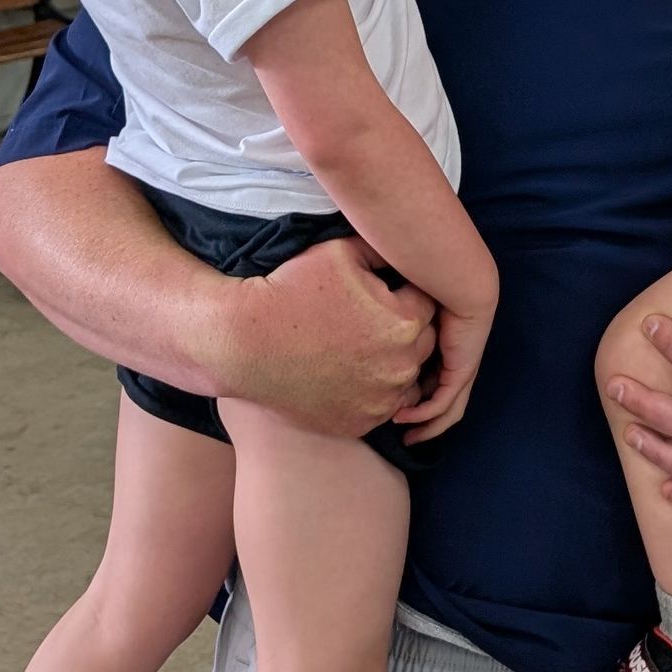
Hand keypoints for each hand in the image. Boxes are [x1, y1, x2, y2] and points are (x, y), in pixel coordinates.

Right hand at [227, 235, 436, 438]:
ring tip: (363, 345)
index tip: (382, 293)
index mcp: (403, 323)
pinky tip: (350, 371)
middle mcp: (400, 366)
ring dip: (396, 362)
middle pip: (424, 342)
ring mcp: (379, 400)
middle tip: (371, 318)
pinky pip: (384, 405)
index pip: (430, 304)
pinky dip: (375, 391)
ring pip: (408, 376)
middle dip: (406, 328)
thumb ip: (385, 249)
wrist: (241, 344)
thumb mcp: (342, 251)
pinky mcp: (358, 424)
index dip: (406, 295)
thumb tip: (409, 246)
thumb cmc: (290, 291)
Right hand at [395, 297, 493, 441]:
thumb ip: (400, 332)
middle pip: (446, 408)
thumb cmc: (436, 294)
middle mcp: (459, 369)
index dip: (417, 404)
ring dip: (425, 428)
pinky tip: (402, 417)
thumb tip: (375, 339)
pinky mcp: (461, 373)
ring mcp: (463, 373)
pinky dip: (422, 415)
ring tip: (405, 438)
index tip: (394, 411)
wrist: (463, 286)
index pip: (434, 389)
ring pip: (447, 412)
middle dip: (424, 426)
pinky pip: (441, 403)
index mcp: (450, 357)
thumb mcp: (413, 319)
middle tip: (404, 439)